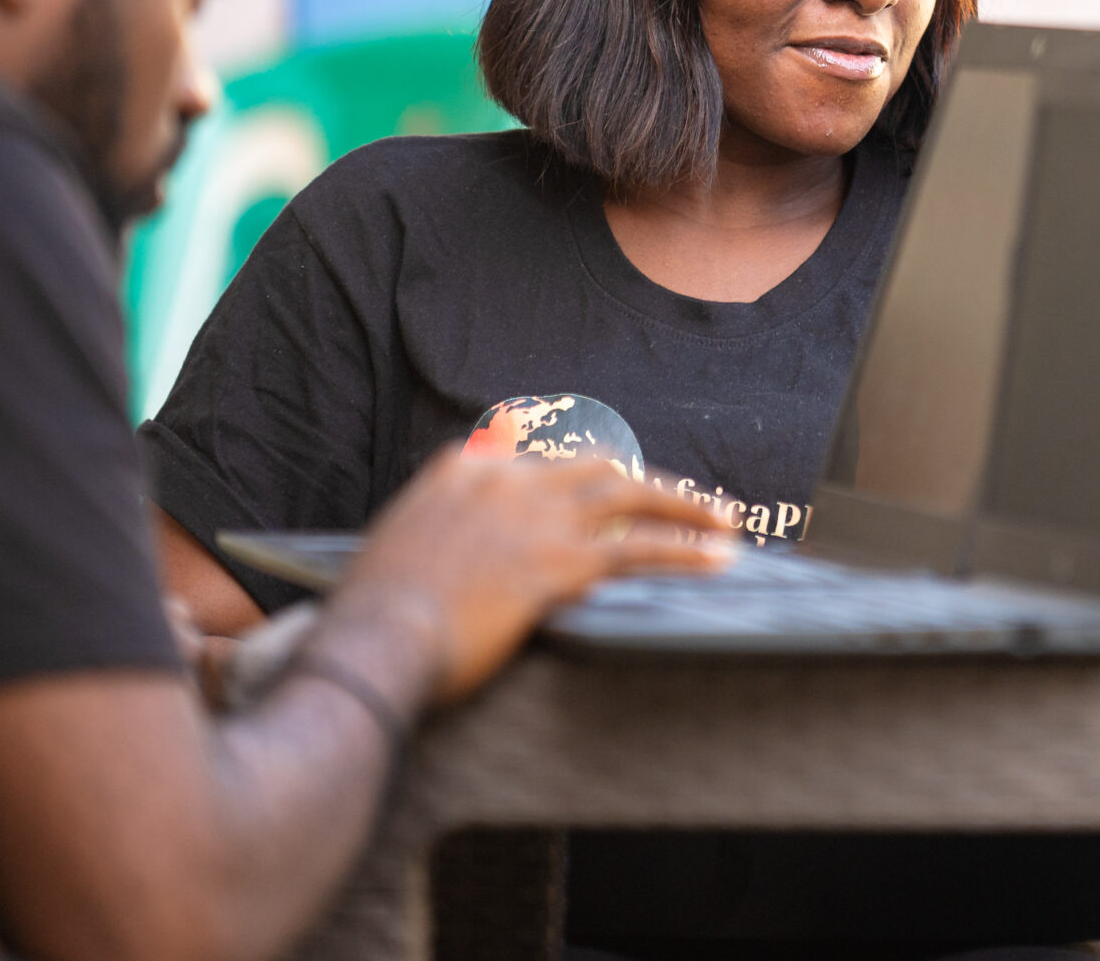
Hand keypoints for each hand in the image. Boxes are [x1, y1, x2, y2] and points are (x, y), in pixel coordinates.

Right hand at [330, 450, 735, 703]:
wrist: (373, 642)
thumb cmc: (373, 617)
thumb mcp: (398, 551)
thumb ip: (441, 534)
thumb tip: (464, 554)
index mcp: (463, 469)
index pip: (542, 459)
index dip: (586, 477)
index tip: (615, 485)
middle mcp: (507, 481)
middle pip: (599, 468)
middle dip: (649, 482)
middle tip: (688, 498)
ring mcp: (538, 517)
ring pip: (633, 497)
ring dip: (687, 506)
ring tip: (726, 519)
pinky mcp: (561, 562)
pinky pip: (641, 550)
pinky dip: (686, 551)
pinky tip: (719, 557)